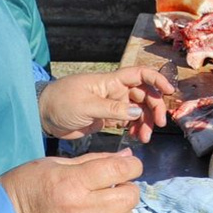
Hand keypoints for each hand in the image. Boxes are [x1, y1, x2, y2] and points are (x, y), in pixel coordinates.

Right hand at [0, 148, 142, 212]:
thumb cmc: (24, 187)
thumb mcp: (54, 164)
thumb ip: (93, 160)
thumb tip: (126, 155)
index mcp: (72, 183)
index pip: (118, 170)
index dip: (132, 165)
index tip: (129, 167)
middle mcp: (79, 210)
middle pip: (127, 198)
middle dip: (128, 189)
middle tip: (118, 189)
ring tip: (112, 212)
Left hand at [40, 67, 172, 143]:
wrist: (43, 115)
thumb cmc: (61, 102)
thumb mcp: (86, 105)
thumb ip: (112, 109)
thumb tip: (137, 112)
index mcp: (110, 82)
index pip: (139, 74)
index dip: (157, 79)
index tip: (168, 92)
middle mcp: (115, 91)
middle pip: (144, 94)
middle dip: (155, 107)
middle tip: (158, 124)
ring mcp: (113, 105)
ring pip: (139, 110)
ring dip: (146, 122)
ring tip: (145, 138)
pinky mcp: (108, 118)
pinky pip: (129, 121)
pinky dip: (136, 128)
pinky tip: (137, 138)